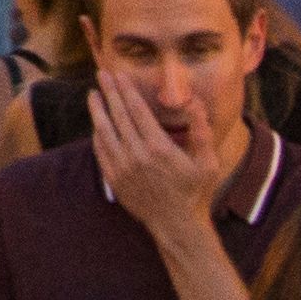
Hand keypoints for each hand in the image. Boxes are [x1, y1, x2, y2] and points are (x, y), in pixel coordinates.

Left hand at [88, 68, 215, 243]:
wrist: (177, 225)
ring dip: (97, 111)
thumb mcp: (208, 162)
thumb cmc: (195, 191)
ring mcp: (123, 168)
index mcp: (159, 148)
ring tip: (92, 94)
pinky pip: (101, 152)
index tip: (119, 75)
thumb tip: (195, 102)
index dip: (127, 91)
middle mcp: (137, 156)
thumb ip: (201, 132)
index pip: (137, 111)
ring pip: (105, 132)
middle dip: (110, 92)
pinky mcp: (115, 180)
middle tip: (102, 74)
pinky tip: (96, 124)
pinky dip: (97, 135)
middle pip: (119, 116)